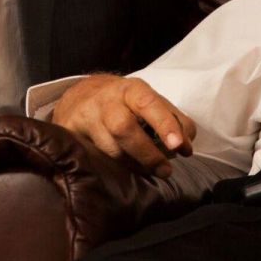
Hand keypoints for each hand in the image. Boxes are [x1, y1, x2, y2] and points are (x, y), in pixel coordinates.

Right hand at [53, 74, 195, 177]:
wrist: (82, 97)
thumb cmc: (126, 104)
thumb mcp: (151, 103)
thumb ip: (175, 121)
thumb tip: (187, 147)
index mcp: (132, 90)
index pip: (149, 103)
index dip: (164, 124)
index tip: (178, 146)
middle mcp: (107, 101)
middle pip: (123, 127)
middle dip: (147, 153)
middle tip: (165, 170)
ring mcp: (88, 118)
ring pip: (109, 149)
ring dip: (133, 165)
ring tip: (148, 169)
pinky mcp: (73, 134)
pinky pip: (94, 159)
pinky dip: (114, 167)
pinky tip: (125, 168)